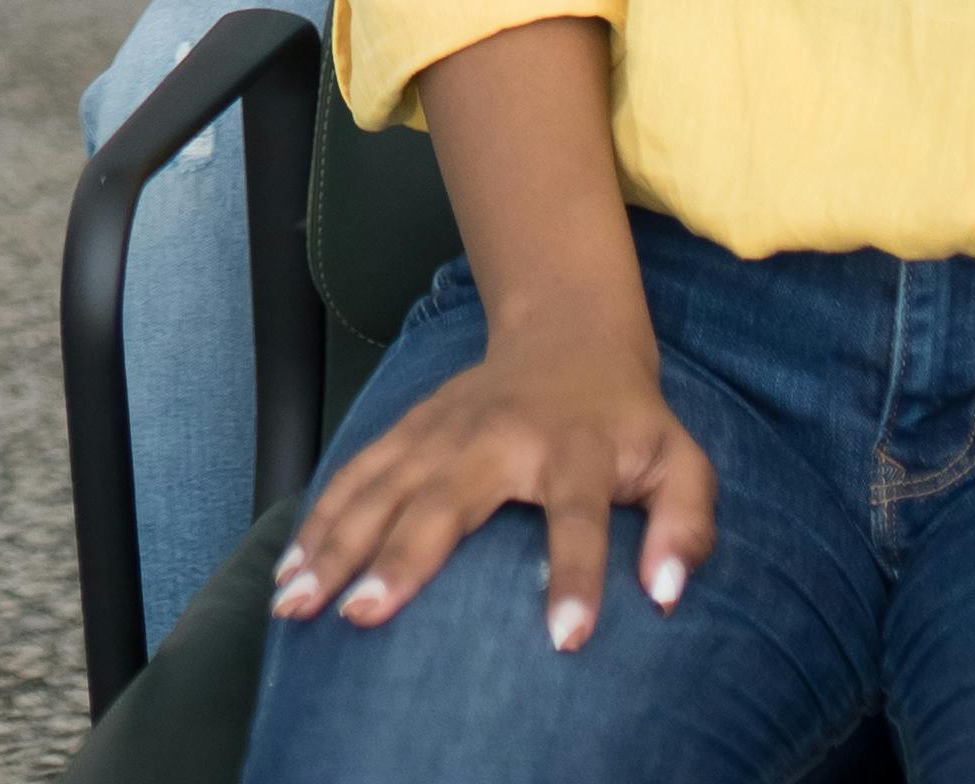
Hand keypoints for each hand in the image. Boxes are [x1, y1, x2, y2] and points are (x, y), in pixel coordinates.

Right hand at [265, 297, 714, 651]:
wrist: (566, 333)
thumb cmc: (628, 421)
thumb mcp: (681, 464)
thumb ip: (686, 526)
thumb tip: (666, 595)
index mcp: (574, 450)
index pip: (578, 517)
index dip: (576, 576)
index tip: (567, 640)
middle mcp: (498, 437)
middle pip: (444, 503)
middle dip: (400, 560)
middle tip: (363, 616)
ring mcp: (442, 430)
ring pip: (380, 488)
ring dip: (334, 544)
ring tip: (296, 600)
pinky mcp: (409, 429)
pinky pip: (355, 474)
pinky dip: (318, 519)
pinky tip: (288, 568)